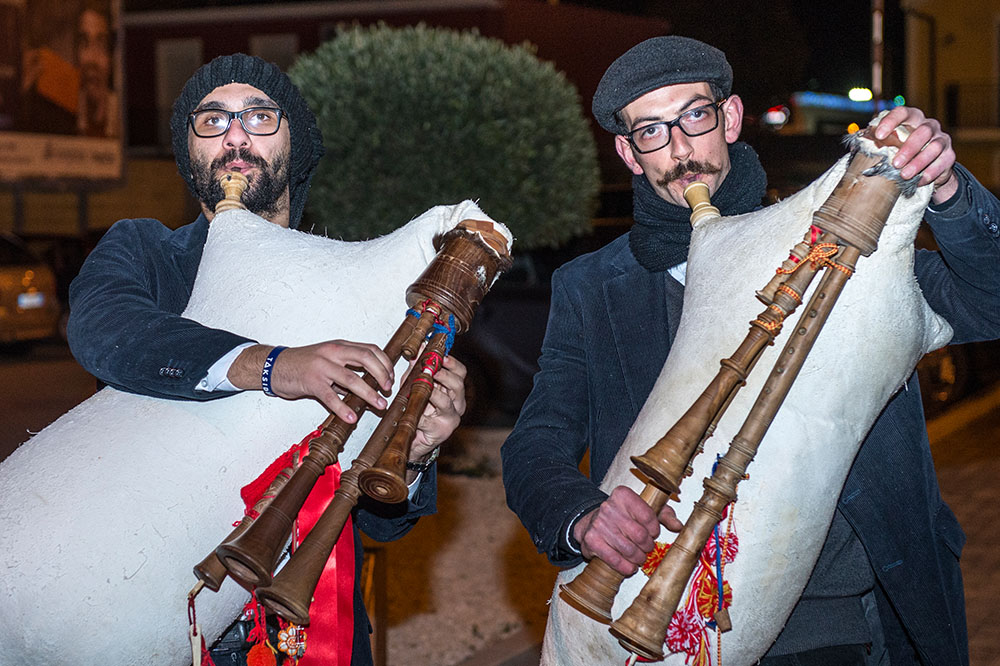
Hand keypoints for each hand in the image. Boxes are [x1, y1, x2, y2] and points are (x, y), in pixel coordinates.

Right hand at [229, 341, 393, 422]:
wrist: (274, 366)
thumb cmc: (303, 364)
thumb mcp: (328, 360)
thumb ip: (347, 369)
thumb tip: (370, 383)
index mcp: (340, 346)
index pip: (370, 349)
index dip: (385, 363)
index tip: (391, 377)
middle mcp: (333, 352)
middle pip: (366, 358)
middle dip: (382, 374)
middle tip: (388, 389)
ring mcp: (322, 366)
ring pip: (352, 378)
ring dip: (369, 393)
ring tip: (379, 405)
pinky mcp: (311, 382)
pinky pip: (330, 396)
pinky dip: (343, 408)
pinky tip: (351, 417)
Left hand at [409, 355, 466, 459]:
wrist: (415, 438)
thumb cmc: (418, 410)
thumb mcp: (415, 384)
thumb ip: (417, 367)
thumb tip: (420, 347)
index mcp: (454, 391)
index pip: (461, 373)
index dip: (452, 363)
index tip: (441, 356)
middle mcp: (457, 404)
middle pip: (458, 385)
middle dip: (444, 376)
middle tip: (431, 370)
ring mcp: (451, 418)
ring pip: (446, 402)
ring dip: (431, 393)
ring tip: (421, 387)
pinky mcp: (441, 431)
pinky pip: (428, 419)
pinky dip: (418, 413)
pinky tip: (412, 409)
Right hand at [572, 486, 683, 575]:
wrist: (592, 522)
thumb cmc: (622, 516)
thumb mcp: (644, 509)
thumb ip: (664, 515)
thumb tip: (678, 526)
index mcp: (623, 495)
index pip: (648, 516)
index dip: (654, 530)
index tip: (653, 534)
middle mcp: (609, 507)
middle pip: (639, 535)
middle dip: (647, 546)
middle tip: (647, 549)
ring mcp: (599, 524)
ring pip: (628, 549)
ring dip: (638, 558)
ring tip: (639, 558)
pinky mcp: (591, 540)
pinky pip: (614, 559)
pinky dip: (625, 567)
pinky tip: (629, 567)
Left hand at [873, 105, 957, 203]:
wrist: (926, 169)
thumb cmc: (901, 154)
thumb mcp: (889, 147)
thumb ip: (875, 144)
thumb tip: (855, 148)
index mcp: (911, 119)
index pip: (902, 112)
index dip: (891, 121)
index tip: (879, 135)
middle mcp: (929, 126)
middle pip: (922, 131)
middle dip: (908, 148)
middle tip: (895, 163)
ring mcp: (941, 139)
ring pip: (934, 147)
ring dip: (919, 162)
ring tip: (905, 175)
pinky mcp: (949, 155)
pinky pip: (943, 162)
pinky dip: (931, 172)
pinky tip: (920, 180)